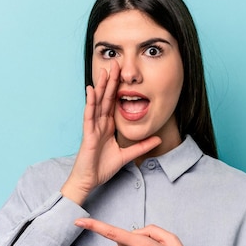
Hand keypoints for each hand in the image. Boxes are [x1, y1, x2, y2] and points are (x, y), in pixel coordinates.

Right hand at [61, 62, 160, 204]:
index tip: (123, 74)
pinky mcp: (87, 134)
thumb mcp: (127, 155)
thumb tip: (157, 139)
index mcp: (107, 126)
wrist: (88, 181)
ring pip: (97, 103)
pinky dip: (90, 102)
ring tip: (104, 71)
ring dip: (100, 87)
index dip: (118, 89)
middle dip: (110, 81)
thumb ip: (141, 146)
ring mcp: (92, 127)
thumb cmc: (102, 168)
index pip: (113, 103)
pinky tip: (91, 90)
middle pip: (105, 98)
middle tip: (115, 64)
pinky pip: (89, 115)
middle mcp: (99, 123)